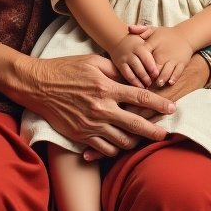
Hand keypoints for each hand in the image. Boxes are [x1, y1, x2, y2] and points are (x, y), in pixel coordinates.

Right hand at [18, 54, 174, 159]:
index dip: (158, 104)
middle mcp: (101, 108)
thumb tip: (133, 76)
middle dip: (155, 131)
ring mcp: (91, 125)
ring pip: (122, 141)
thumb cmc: (66, 69)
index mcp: (106, 87)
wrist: (38, 86)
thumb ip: (115, 70)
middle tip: (165, 133)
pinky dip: (116, 148)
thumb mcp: (92, 62)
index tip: (171, 108)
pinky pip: (106, 149)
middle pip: (136, 125)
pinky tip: (120, 143)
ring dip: (135, 141)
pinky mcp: (81, 136)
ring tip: (142, 138)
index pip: (139, 97)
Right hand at [108, 32, 159, 86]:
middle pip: (138, 66)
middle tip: (152, 83)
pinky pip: (126, 74)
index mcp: (139, 46)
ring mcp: (124, 59)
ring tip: (146, 86)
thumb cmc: (137, 41)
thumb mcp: (144, 37)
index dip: (151, 67)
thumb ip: (150, 39)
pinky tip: (138, 87)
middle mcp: (131, 53)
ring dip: (139, 80)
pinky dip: (132, 81)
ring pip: (132, 71)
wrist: (118, 40)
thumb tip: (160, 41)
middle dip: (145, 76)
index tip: (156, 75)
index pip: (146, 57)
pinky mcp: (120, 65)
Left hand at [126, 25, 193, 86]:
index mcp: (154, 46)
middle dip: (150, 77)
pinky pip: (177, 72)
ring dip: (161, 79)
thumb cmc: (166, 35)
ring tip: (157, 84)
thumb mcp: (153, 30)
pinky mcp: (181, 63)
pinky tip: (169, 82)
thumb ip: (140, 30)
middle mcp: (163, 54)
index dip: (140, 66)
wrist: (185, 36)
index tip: (136, 73)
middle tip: (145, 84)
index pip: (144, 57)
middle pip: (155, 68)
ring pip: (166, 72)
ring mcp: (173, 59)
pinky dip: (173, 77)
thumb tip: (129, 28)